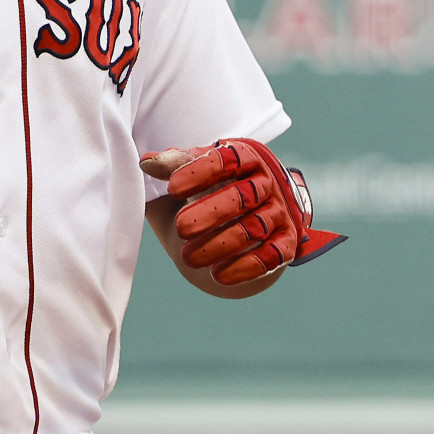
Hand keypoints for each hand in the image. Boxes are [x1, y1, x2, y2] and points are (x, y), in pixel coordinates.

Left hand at [143, 139, 344, 285]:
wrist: (260, 205)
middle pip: (242, 196)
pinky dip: (246, 267)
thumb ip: (176, 164)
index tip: (172, 187)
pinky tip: (219, 275)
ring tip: (188, 258)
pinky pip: (271, 256)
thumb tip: (146, 163)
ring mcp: (279, 213)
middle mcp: (267, 184)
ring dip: (221, 245)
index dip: (199, 172)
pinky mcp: (286, 242)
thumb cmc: (222, 182)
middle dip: (211, 213)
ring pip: (253, 228)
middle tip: (180, 228)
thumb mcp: (201, 167)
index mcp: (247, 158)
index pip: (226, 160)